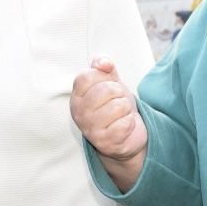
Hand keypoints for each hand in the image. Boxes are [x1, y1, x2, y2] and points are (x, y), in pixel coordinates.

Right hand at [71, 58, 147, 189]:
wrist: (126, 134)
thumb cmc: (114, 104)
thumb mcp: (109, 80)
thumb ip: (103, 65)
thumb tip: (104, 63)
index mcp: (76, 96)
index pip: (87, 76)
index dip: (104, 77)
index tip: (108, 84)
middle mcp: (78, 113)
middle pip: (107, 89)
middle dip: (120, 93)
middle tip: (118, 101)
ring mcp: (90, 129)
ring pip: (119, 106)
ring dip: (126, 108)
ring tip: (121, 114)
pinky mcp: (104, 142)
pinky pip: (125, 123)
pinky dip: (130, 122)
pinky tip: (123, 126)